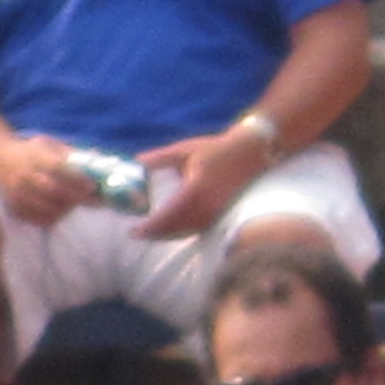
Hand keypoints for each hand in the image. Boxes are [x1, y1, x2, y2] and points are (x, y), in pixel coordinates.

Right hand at [0, 132, 91, 227]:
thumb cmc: (29, 151)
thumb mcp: (48, 144)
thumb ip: (70, 153)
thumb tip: (98, 159)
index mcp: (33, 155)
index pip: (58, 167)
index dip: (77, 178)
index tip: (92, 184)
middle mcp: (23, 175)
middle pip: (53, 190)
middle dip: (76, 196)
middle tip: (90, 198)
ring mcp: (17, 194)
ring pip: (47, 208)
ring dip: (67, 208)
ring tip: (75, 203)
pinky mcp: (14, 208)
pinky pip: (39, 219)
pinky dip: (54, 217)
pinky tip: (61, 210)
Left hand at [135, 124, 272, 241]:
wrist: (252, 151)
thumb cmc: (216, 149)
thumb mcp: (185, 150)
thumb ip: (159, 158)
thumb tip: (137, 161)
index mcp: (195, 190)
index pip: (168, 216)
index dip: (149, 227)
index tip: (133, 231)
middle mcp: (206, 206)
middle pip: (175, 229)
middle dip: (155, 234)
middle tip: (137, 235)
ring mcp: (216, 213)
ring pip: (187, 232)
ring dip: (167, 235)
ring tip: (151, 234)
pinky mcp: (222, 215)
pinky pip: (198, 229)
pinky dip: (182, 232)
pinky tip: (172, 231)